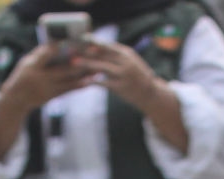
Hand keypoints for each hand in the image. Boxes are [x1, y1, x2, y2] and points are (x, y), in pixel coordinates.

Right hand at [0, 37, 88, 122]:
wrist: (16, 100)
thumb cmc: (22, 76)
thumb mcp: (26, 62)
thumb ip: (41, 54)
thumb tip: (58, 43)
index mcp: (32, 66)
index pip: (46, 55)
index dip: (58, 48)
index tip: (71, 40)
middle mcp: (41, 79)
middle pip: (64, 70)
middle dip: (80, 61)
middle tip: (93, 52)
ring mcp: (48, 89)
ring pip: (70, 81)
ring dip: (85, 74)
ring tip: (98, 67)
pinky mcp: (53, 97)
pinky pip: (69, 90)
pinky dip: (80, 85)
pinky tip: (91, 80)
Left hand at [69, 39, 186, 149]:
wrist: (150, 94)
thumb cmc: (137, 77)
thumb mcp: (130, 61)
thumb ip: (116, 56)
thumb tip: (98, 48)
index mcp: (126, 53)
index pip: (107, 45)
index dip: (94, 42)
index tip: (81, 39)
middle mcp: (125, 62)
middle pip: (102, 54)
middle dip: (86, 51)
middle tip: (73, 48)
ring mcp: (123, 74)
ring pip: (101, 67)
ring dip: (86, 64)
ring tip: (73, 62)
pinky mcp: (120, 87)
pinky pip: (103, 83)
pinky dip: (93, 81)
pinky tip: (83, 81)